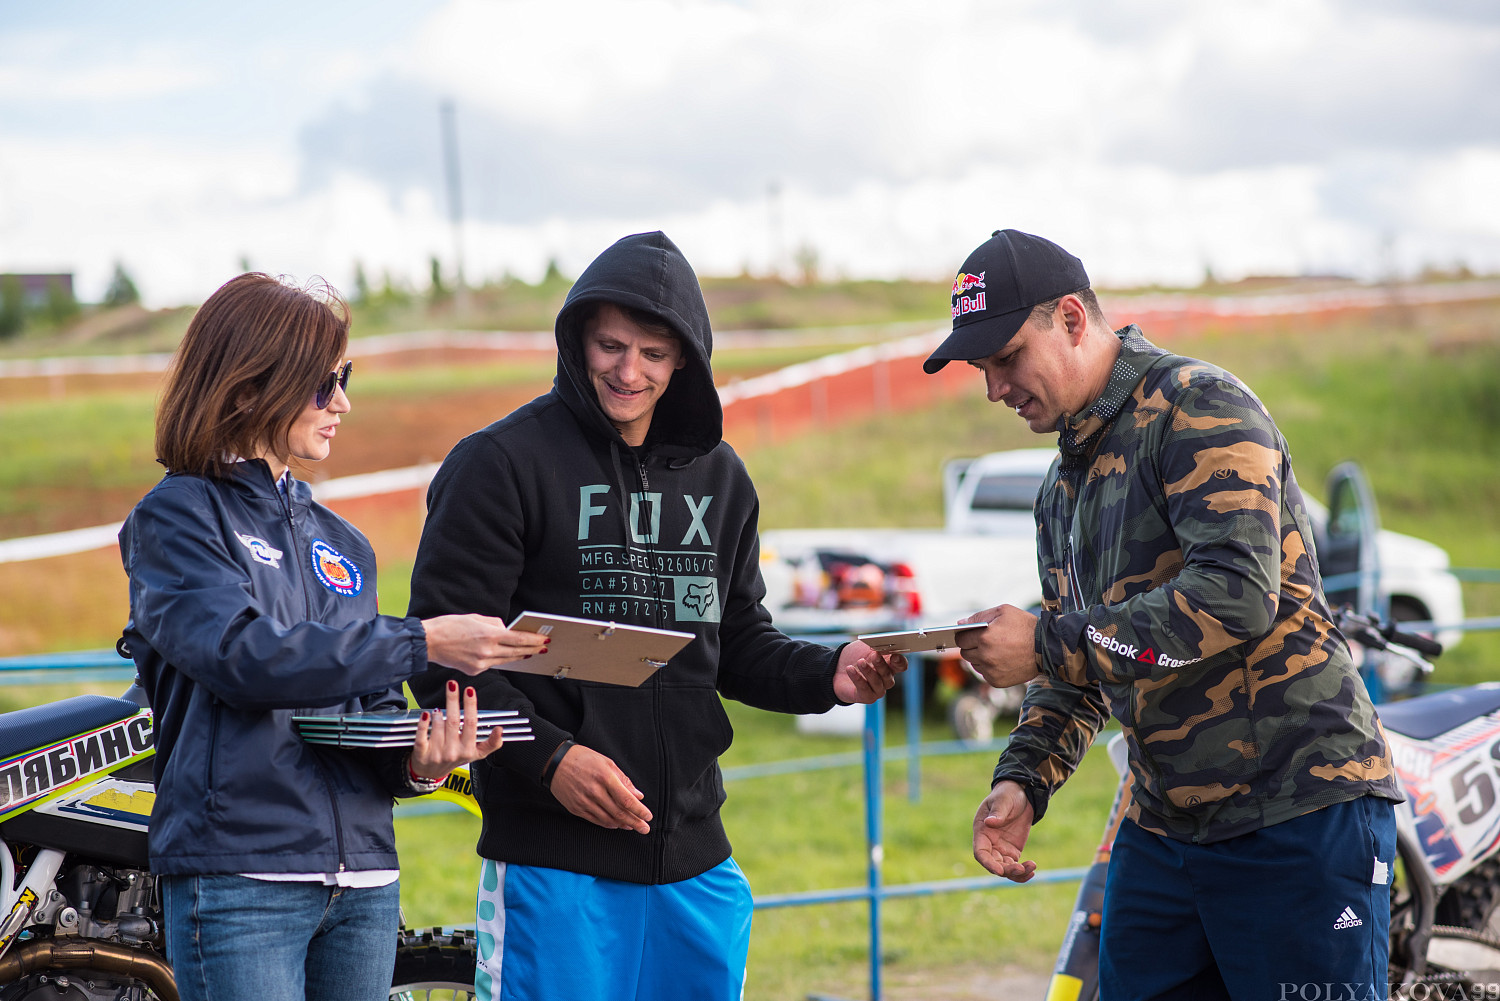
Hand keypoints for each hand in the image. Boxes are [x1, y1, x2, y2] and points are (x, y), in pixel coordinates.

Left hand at [409, 679, 503, 778]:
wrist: (431, 774)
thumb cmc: (455, 758)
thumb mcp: (477, 754)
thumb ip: (491, 743)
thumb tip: (500, 730)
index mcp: (468, 750)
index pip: (471, 724)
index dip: (471, 706)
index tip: (470, 691)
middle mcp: (453, 751)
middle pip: (454, 721)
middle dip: (453, 700)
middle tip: (453, 685)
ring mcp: (437, 753)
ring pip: (438, 726)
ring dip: (438, 713)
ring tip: (439, 709)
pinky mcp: (422, 753)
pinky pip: (421, 736)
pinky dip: (423, 724)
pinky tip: (426, 715)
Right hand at [421, 614, 548, 675]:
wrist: (429, 642)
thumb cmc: (449, 626)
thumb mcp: (475, 618)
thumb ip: (494, 624)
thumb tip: (506, 630)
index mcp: (489, 635)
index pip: (518, 639)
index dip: (533, 640)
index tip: (544, 640)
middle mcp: (487, 651)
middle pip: (516, 652)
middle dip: (531, 649)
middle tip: (542, 648)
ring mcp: (481, 663)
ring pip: (506, 660)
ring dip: (518, 656)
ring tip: (529, 653)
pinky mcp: (474, 671)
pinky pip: (492, 665)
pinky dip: (499, 659)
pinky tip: (506, 656)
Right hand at [548, 744, 652, 833]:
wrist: (556, 762)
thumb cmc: (584, 759)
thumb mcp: (607, 763)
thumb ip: (624, 780)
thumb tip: (638, 795)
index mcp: (605, 777)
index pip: (626, 799)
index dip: (639, 810)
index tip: (648, 816)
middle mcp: (594, 792)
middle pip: (619, 813)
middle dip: (635, 822)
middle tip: (645, 829)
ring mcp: (584, 802)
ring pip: (608, 819)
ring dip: (623, 825)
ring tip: (632, 827)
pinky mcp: (576, 808)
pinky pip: (596, 820)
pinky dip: (608, 824)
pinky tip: (616, 824)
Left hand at [832, 641, 906, 703]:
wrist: (837, 668)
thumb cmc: (855, 656)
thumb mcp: (866, 647)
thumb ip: (876, 646)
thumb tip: (882, 645)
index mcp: (890, 665)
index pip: (901, 665)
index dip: (899, 661)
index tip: (894, 656)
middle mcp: (886, 679)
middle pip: (888, 674)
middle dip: (881, 664)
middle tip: (874, 655)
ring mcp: (878, 690)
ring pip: (877, 682)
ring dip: (868, 671)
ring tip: (860, 662)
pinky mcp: (867, 697)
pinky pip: (864, 689)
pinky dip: (857, 678)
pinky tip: (850, 669)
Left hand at [958, 605, 1039, 688]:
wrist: (1047, 648)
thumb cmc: (1025, 626)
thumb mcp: (1003, 612)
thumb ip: (979, 616)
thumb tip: (960, 623)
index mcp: (984, 637)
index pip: (961, 639)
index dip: (965, 635)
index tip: (971, 635)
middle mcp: (985, 655)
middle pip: (965, 653)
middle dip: (972, 646)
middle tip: (986, 642)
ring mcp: (991, 670)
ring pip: (974, 664)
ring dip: (980, 658)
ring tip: (996, 650)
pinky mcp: (997, 681)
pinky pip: (984, 674)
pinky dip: (989, 668)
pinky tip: (1001, 660)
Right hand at [973, 780, 1036, 881]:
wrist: (1021, 794)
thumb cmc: (1007, 794)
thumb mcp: (1003, 801)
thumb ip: (997, 812)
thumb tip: (989, 822)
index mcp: (981, 831)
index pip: (980, 853)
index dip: (988, 863)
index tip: (999, 870)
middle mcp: (989, 843)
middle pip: (994, 864)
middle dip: (1006, 870)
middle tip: (1021, 868)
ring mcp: (1001, 849)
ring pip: (1005, 869)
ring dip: (1017, 873)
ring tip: (1032, 867)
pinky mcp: (1013, 851)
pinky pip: (1016, 866)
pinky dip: (1023, 872)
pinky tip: (1032, 870)